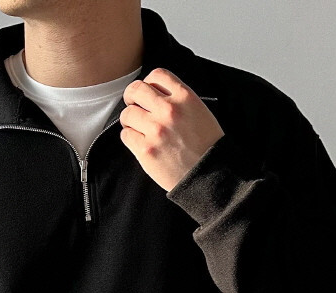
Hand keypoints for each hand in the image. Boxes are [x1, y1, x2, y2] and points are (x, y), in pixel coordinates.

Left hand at [119, 67, 225, 191]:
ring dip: (130, 120)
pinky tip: (141, 142)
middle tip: (133, 105)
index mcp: (185, 97)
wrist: (209, 175)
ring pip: (127, 114)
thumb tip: (154, 95)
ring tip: (139, 129)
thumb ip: (178, 99)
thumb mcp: (200, 112)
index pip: (157, 74)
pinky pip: (126, 135)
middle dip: (132, 97)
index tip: (147, 92)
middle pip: (136, 90)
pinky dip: (130, 138)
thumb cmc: (207, 147)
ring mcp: (156, 130)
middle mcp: (169, 110)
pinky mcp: (146, 150)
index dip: (148, 82)